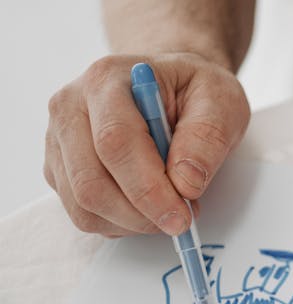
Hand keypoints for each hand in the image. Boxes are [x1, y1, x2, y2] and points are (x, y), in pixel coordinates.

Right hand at [44, 52, 248, 236]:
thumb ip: (208, 137)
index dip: (149, 189)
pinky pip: (83, 213)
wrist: (170, 85)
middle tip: (182, 220)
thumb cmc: (194, 90)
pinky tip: (147, 207)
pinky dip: (120, 223)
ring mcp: (59, 140)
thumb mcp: (221, 100)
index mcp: (106, 80)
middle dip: (141, 214)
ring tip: (168, 208)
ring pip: (83, 205)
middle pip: (90, 182)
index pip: (115, 143)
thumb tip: (185, 183)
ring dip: (132, 222)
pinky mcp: (60, 168)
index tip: (182, 215)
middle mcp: (70, 108)